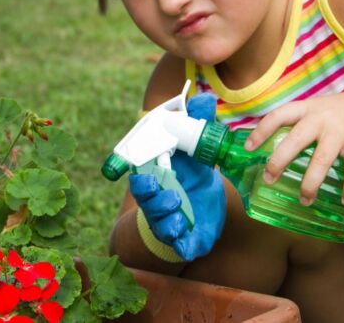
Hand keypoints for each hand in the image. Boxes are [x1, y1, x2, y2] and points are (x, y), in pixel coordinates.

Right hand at [129, 93, 226, 260]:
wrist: (198, 215)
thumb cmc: (190, 178)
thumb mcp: (196, 153)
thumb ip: (199, 126)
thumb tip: (203, 98)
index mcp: (156, 179)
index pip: (141, 179)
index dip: (140, 180)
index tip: (144, 178)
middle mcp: (157, 202)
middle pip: (147, 202)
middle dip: (152, 198)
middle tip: (165, 191)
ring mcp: (167, 223)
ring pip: (161, 224)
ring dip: (167, 217)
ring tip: (178, 208)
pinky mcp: (183, 241)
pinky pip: (178, 244)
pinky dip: (180, 240)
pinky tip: (186, 230)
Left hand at [245, 89, 343, 205]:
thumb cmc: (342, 112)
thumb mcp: (317, 109)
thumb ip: (299, 124)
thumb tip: (273, 147)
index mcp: (306, 108)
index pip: (278, 116)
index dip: (261, 131)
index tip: (247, 148)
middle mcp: (321, 118)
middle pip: (295, 140)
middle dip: (278, 161)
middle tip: (269, 179)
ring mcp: (341, 131)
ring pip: (321, 160)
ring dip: (311, 183)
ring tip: (304, 200)